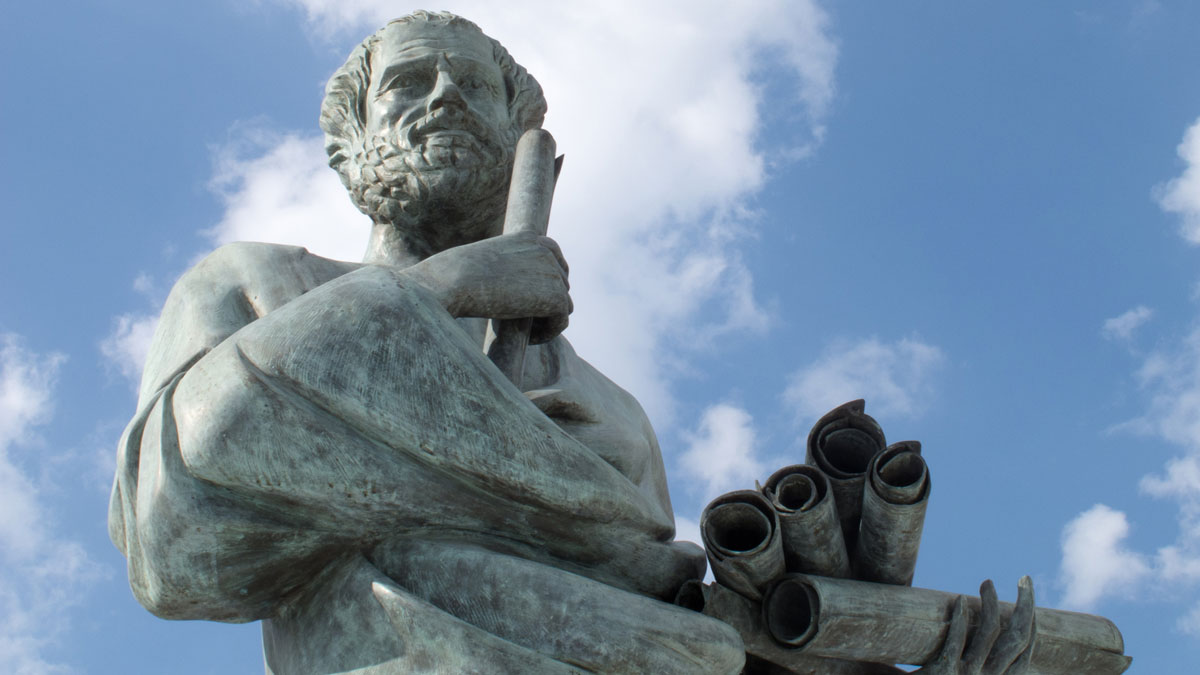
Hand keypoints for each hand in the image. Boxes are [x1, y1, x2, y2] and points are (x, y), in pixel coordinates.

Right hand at [403, 231, 571, 341]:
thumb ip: (506, 269)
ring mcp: (554, 273)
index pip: (554, 258)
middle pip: (560, 285)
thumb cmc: (453, 275)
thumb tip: (520, 292)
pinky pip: (561, 323)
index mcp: (530, 237)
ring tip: (520, 328)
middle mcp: (546, 251)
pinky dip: (546, 334)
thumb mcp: (482, 263)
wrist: (451, 281)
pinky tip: (526, 339)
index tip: (531, 300)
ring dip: (545, 319)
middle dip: (543, 303)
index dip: (547, 282)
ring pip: (562, 305)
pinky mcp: (556, 298)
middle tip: (517, 319)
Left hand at [914, 577, 1035, 674]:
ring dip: (991, 603)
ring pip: (990, 633)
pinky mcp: (943, 673)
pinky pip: (956, 641)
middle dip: (1026, 605)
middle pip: (1017, 637)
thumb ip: (984, 666)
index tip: (1028, 600)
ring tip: (987, 583)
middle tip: (1024, 579)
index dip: (1032, 624)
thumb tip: (992, 640)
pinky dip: (961, 618)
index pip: (1025, 651)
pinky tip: (961, 600)